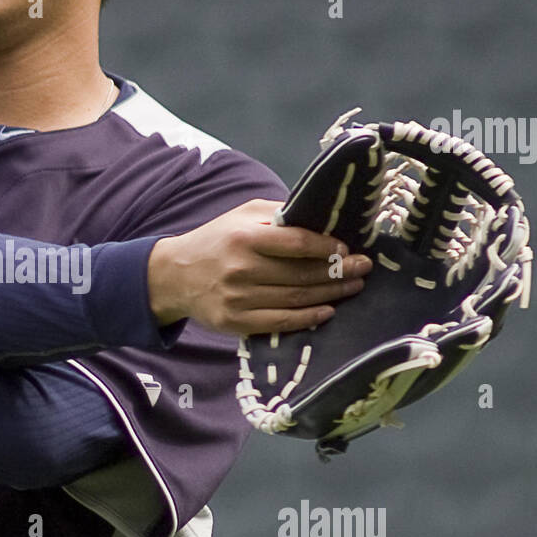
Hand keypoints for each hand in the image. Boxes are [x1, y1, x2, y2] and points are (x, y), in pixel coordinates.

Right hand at [147, 198, 371, 335]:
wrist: (174, 275)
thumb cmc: (216, 240)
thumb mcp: (241, 215)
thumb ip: (278, 214)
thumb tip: (319, 217)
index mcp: (244, 237)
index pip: (296, 243)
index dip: (326, 247)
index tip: (347, 247)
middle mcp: (241, 269)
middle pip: (301, 273)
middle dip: (338, 271)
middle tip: (362, 268)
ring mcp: (238, 299)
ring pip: (295, 298)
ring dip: (330, 294)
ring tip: (353, 286)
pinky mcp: (235, 322)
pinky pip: (280, 323)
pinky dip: (308, 318)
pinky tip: (327, 311)